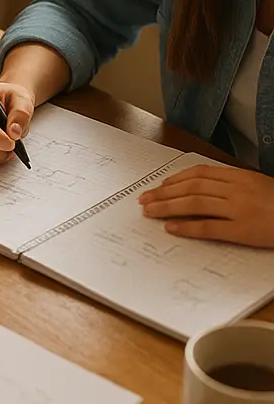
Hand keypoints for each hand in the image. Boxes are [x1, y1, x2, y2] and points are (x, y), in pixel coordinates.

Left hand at [139, 165, 273, 246]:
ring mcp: (240, 209)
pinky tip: (171, 228)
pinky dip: (187, 227)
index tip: (158, 185)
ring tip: (149, 212)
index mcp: (240, 176)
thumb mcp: (259, 186)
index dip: (175, 179)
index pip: (199, 173)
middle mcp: (237, 190)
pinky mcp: (244, 230)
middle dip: (164, 193)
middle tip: (144, 199)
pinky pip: (210, 227)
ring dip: (167, 207)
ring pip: (195, 204)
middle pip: (191, 187)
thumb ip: (233, 185)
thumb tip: (201, 189)